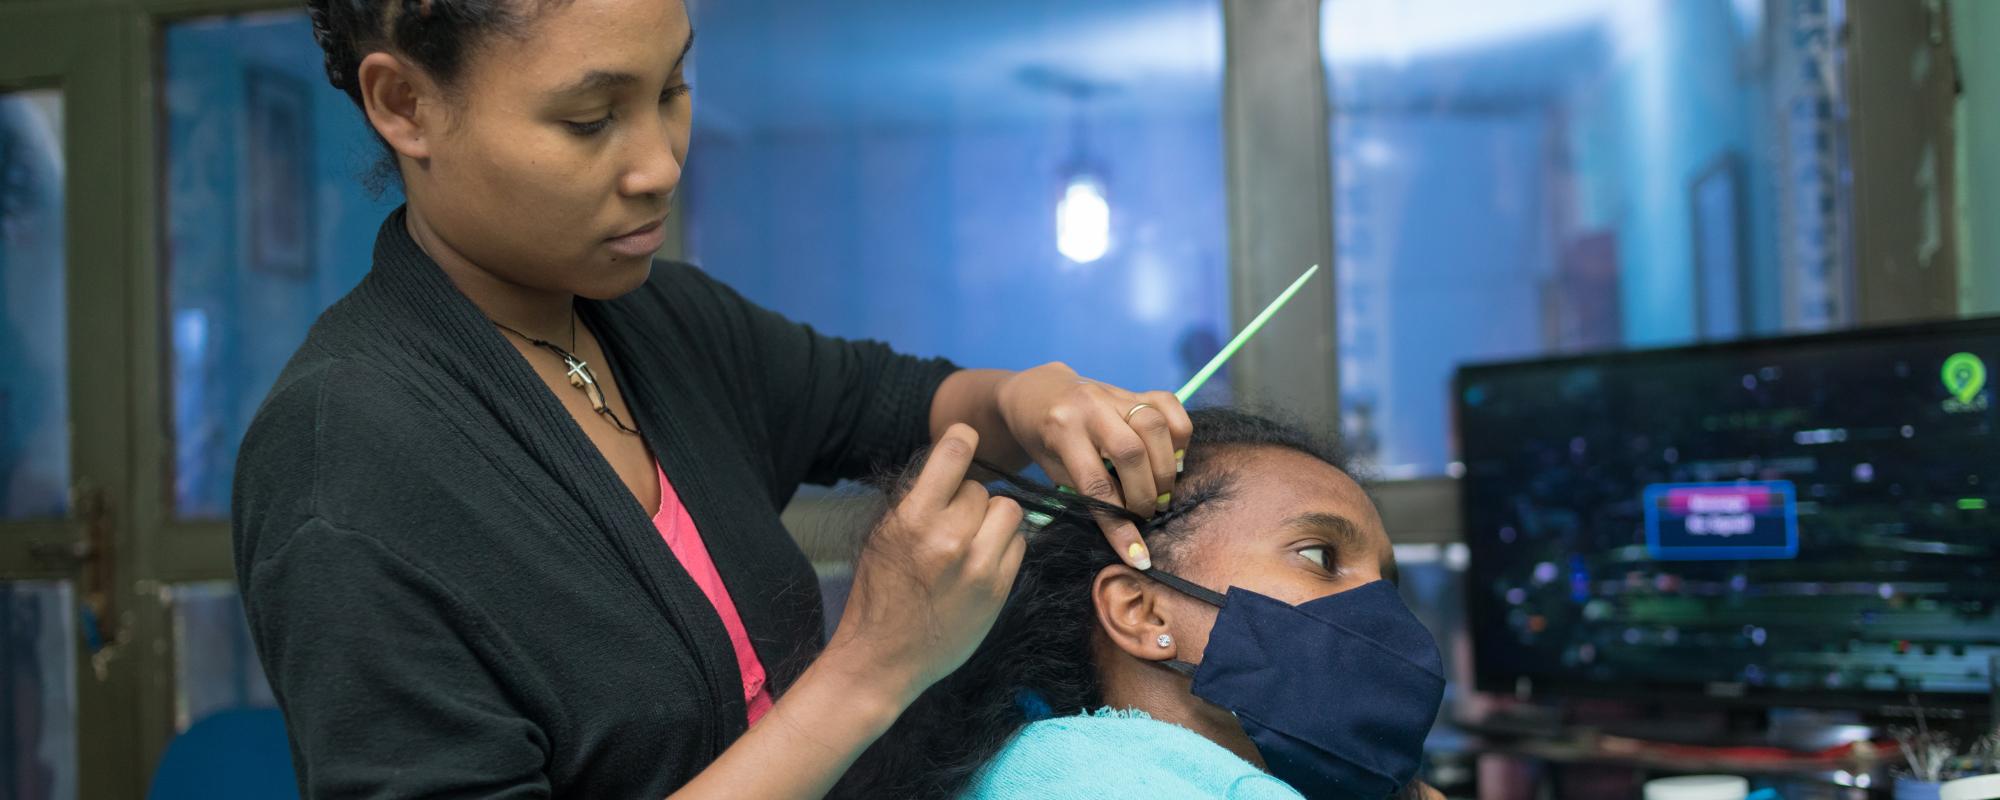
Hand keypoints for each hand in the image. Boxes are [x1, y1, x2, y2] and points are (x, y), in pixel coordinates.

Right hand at [823, 424, 1025, 703]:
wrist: (882, 658)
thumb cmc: (878, 593)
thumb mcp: (885, 535)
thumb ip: (918, 500)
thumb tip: (951, 465)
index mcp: (913, 519)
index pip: (954, 453)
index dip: (962, 441)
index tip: (963, 443)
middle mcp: (949, 538)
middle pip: (983, 488)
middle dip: (969, 500)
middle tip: (952, 523)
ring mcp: (979, 566)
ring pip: (1009, 512)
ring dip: (994, 520)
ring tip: (972, 540)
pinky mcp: (998, 589)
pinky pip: (1019, 545)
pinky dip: (1004, 547)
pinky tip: (981, 563)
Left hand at [994, 363, 1193, 568]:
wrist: (1037, 392)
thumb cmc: (1042, 438)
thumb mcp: (1051, 468)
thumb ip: (1086, 491)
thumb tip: (1126, 534)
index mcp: (1061, 430)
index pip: (1095, 485)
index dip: (1118, 525)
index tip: (1137, 555)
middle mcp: (1090, 407)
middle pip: (1131, 452)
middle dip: (1145, 493)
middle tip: (1146, 512)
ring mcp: (1113, 394)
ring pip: (1154, 426)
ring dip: (1165, 467)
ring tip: (1161, 490)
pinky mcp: (1133, 389)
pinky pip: (1168, 403)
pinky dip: (1179, 433)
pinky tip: (1173, 457)